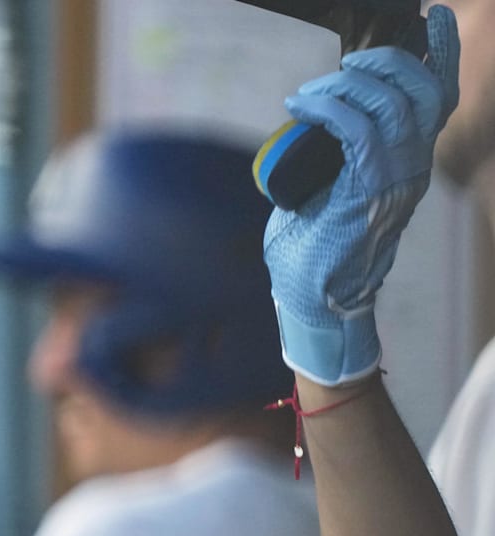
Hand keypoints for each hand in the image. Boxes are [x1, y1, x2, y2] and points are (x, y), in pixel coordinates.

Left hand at [263, 5, 458, 386]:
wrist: (314, 300)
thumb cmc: (317, 248)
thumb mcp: (335, 188)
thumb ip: (342, 156)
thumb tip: (316, 124)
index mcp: (411, 162)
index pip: (440, 97)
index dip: (441, 53)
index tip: (433, 16)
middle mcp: (414, 166)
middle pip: (422, 89)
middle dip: (386, 59)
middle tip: (344, 64)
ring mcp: (395, 179)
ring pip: (391, 103)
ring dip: (346, 83)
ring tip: (310, 91)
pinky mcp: (366, 189)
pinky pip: (355, 128)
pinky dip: (326, 106)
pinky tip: (301, 106)